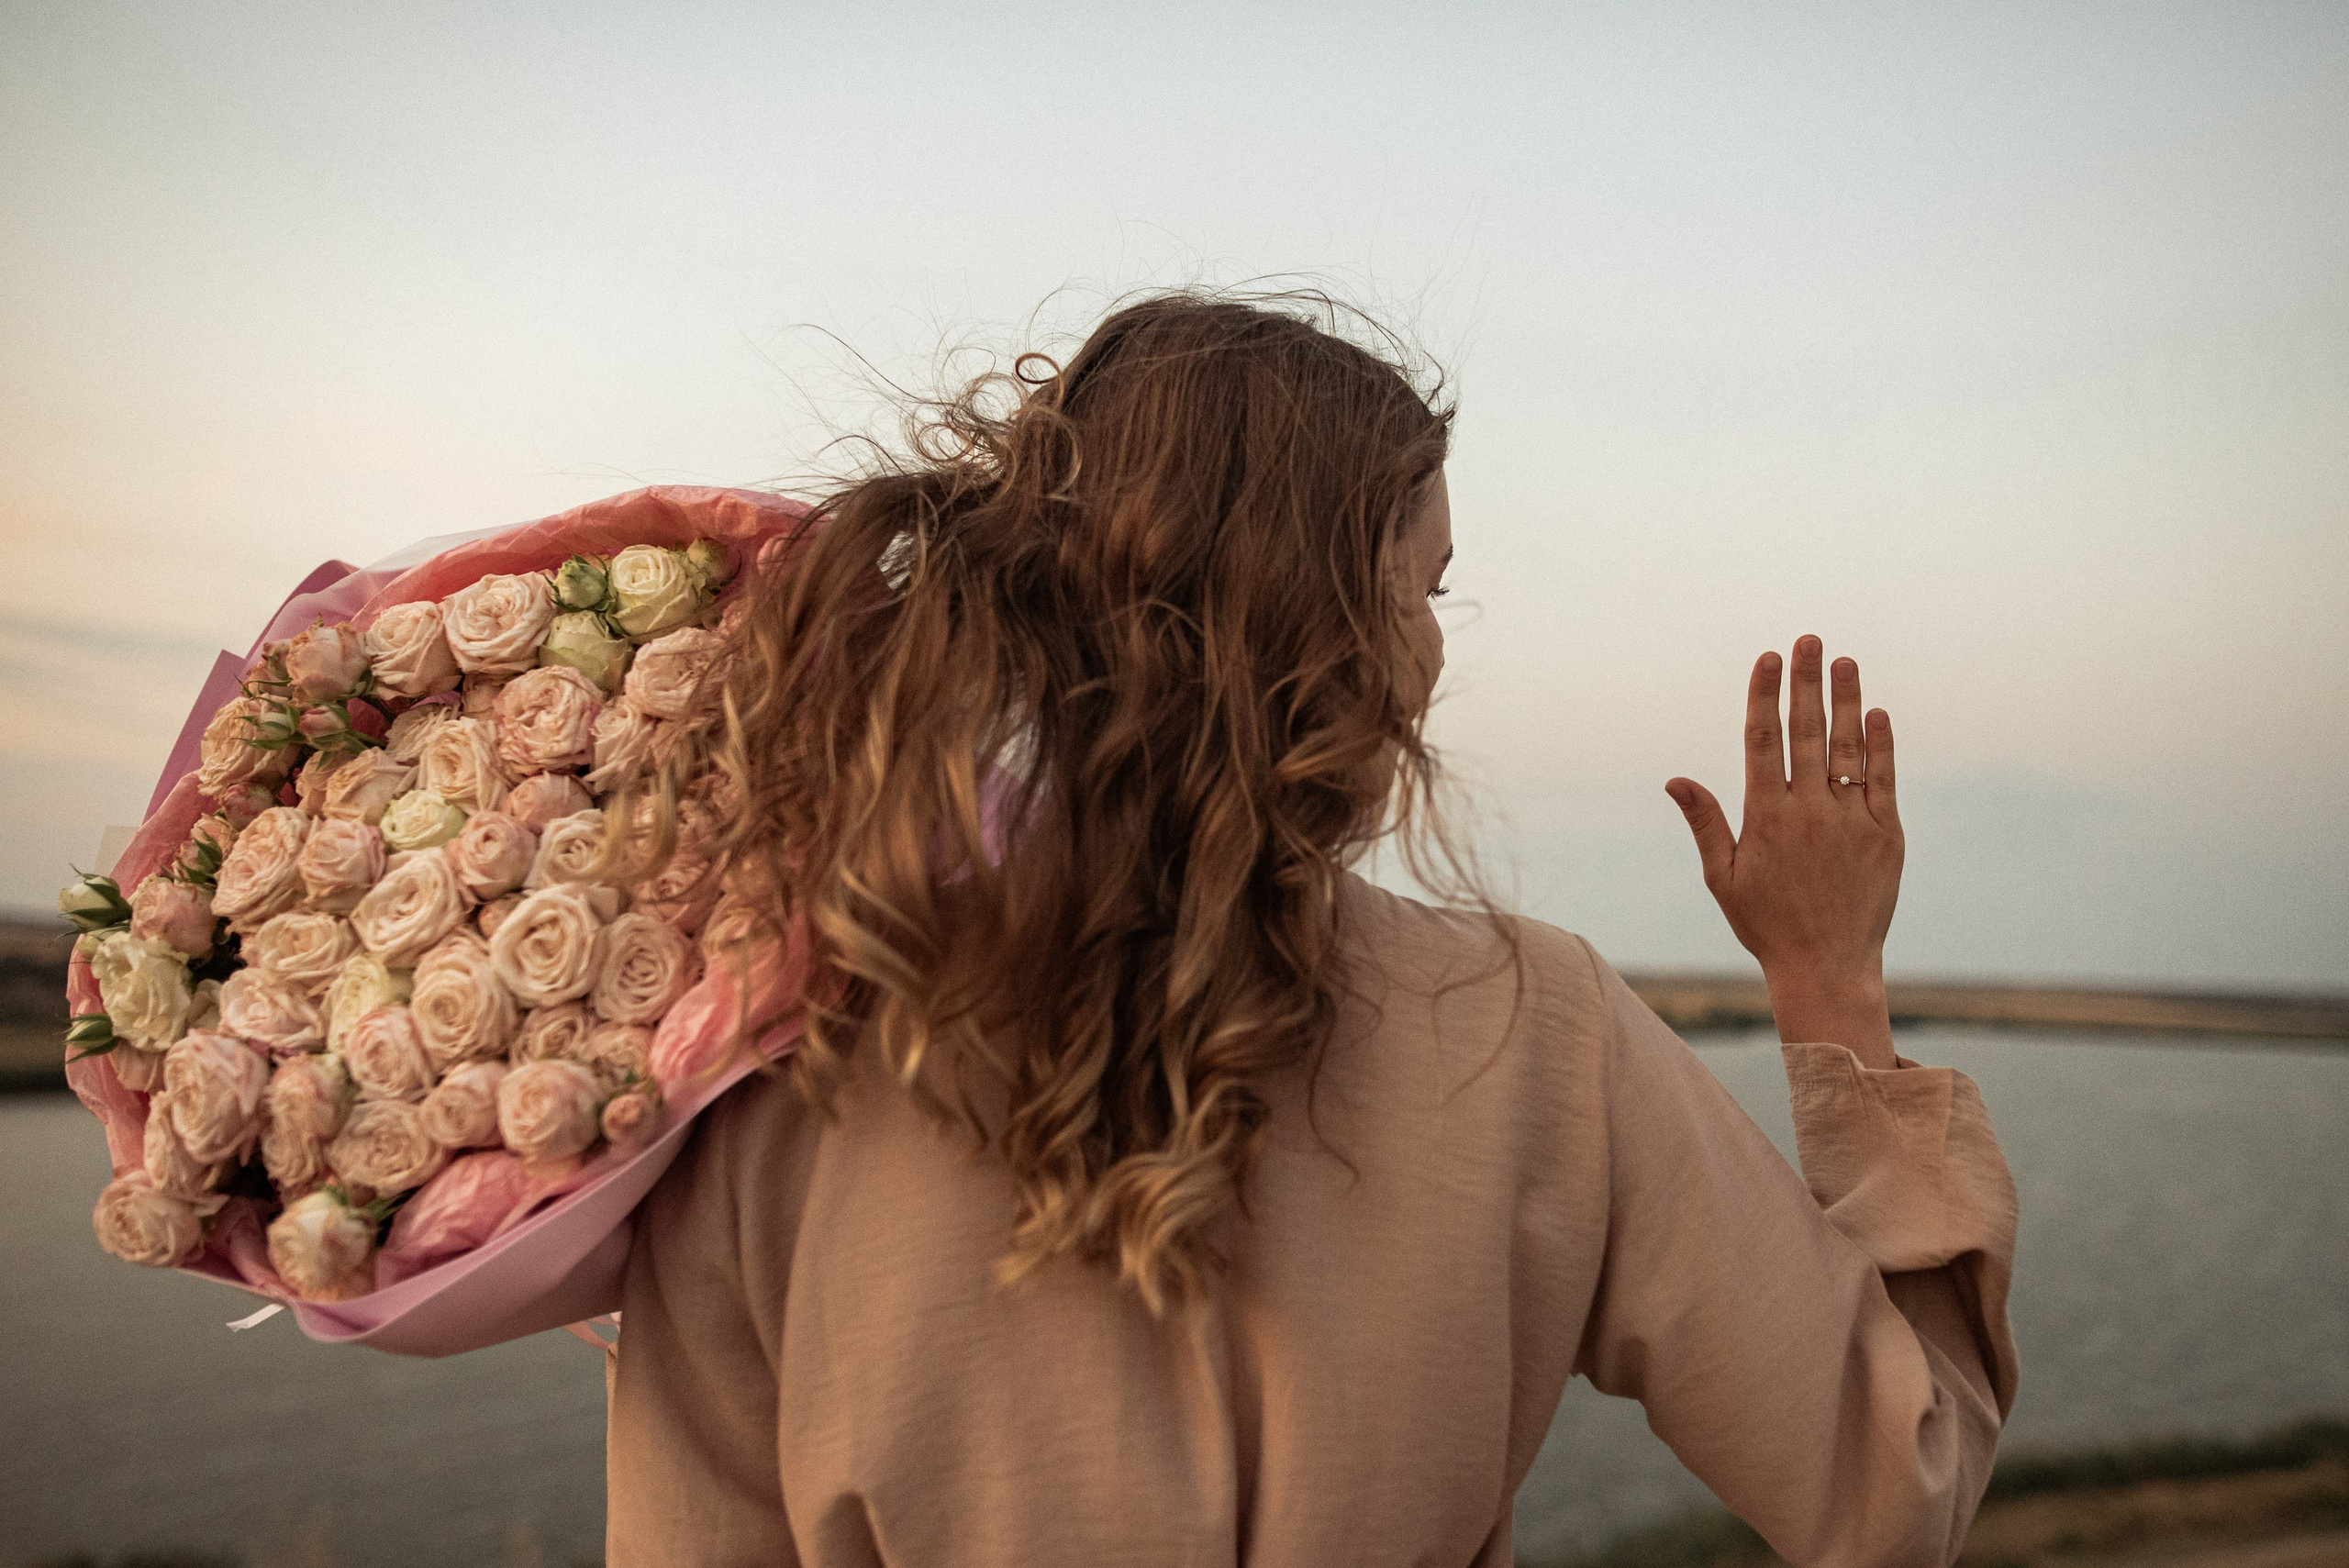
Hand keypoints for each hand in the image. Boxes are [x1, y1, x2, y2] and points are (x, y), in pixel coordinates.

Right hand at [1664, 636, 1903, 1066]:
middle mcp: (1809, 812)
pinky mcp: (1885, 835)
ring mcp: (1850, 821)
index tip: (1769, 658)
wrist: (1827, 967)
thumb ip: (1705, 823)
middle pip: (1805, 731)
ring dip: (1846, 701)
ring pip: (1847, 748)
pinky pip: (1882, 780)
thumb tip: (1676, 779)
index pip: (1763, 740)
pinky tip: (1876, 714)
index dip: (1765, 695)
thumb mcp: (1723, 878)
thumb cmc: (1766, 924)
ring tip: (1844, 661)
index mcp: (1766, 818)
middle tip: (1808, 640)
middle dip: (1806, 682)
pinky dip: (1880, 745)